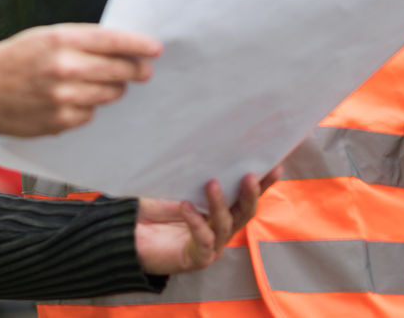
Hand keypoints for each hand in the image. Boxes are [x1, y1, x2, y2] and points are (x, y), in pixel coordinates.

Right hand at [0, 24, 161, 136]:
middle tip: (142, 71)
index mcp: (60, 39)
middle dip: (135, 70)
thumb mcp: (43, 37)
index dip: (139, 44)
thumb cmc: (12, 60)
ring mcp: (63, 97)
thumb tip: (119, 47)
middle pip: (119, 70)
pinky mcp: (60, 122)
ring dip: (112, 89)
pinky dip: (88, 107)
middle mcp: (64, 67)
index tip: (155, 49)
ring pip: (109, 94)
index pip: (112, 40)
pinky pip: (91, 114)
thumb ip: (79, 40)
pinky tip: (73, 100)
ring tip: (98, 83)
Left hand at [135, 171, 276, 275]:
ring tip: (211, 182)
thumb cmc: (152, 209)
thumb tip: (206, 144)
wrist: (129, 236)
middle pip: (245, 212)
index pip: (246, 196)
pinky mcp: (196, 258)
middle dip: (251, 194)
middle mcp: (220, 229)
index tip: (275, 165)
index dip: (263, 183)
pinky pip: (202, 240)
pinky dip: (195, 221)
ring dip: (219, 203)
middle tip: (250, 174)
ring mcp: (210, 246)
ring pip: (224, 224)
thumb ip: (193, 173)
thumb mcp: (175, 185)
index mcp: (221, 211)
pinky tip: (185, 206)